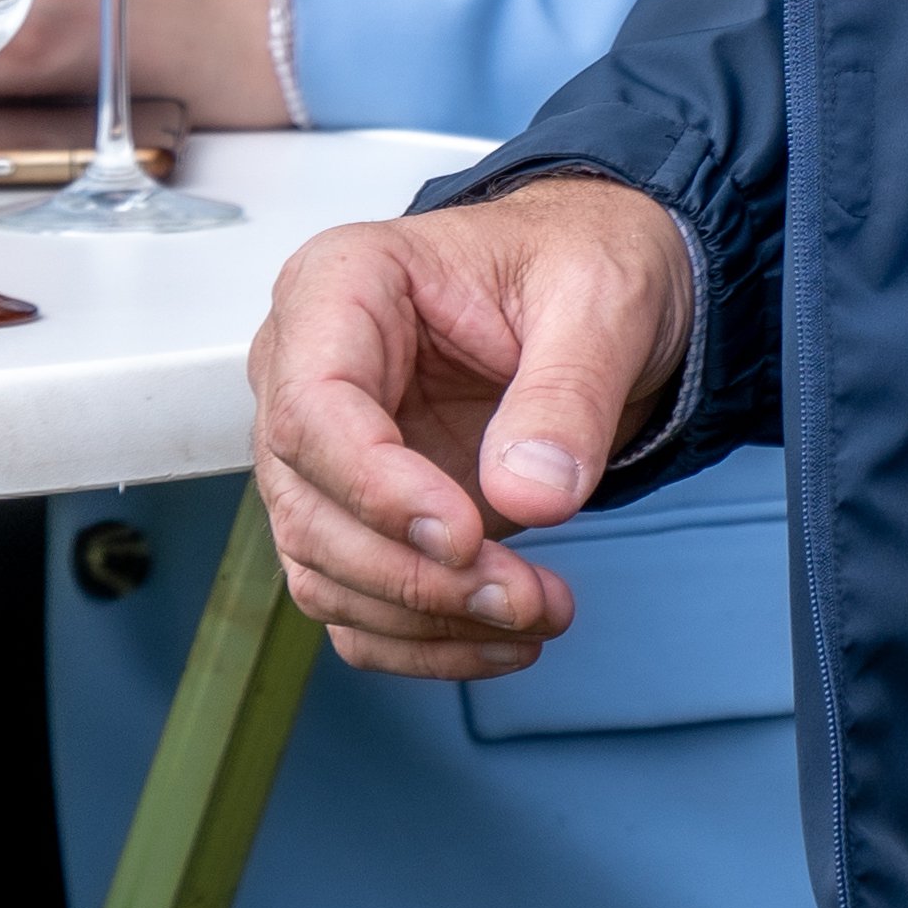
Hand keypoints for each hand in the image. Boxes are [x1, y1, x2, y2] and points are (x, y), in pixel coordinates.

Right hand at [243, 180, 695, 677]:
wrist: (595, 299)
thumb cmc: (578, 265)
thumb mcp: (600, 300)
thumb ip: (565, 393)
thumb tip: (529, 494)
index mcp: (341, 286)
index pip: (311, 404)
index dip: (375, 487)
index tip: (465, 536)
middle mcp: (307, 368)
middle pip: (307, 502)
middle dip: (417, 573)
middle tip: (527, 595)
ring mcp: (326, 451)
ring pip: (322, 568)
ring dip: (427, 618)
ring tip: (539, 610)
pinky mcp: (358, 515)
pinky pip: (356, 603)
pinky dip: (424, 643)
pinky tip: (504, 637)